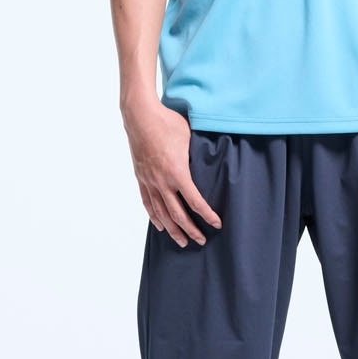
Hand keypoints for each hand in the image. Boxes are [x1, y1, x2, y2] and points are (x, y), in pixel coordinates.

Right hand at [123, 100, 222, 246]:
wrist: (140, 116)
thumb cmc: (167, 123)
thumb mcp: (190, 138)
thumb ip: (198, 155)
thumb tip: (211, 162)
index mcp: (177, 173)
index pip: (195, 202)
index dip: (207, 215)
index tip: (216, 224)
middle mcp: (162, 182)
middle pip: (178, 215)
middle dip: (191, 230)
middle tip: (201, 241)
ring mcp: (149, 182)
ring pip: (161, 214)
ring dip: (172, 230)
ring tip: (182, 242)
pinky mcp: (141, 178)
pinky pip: (148, 203)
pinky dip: (155, 217)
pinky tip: (160, 226)